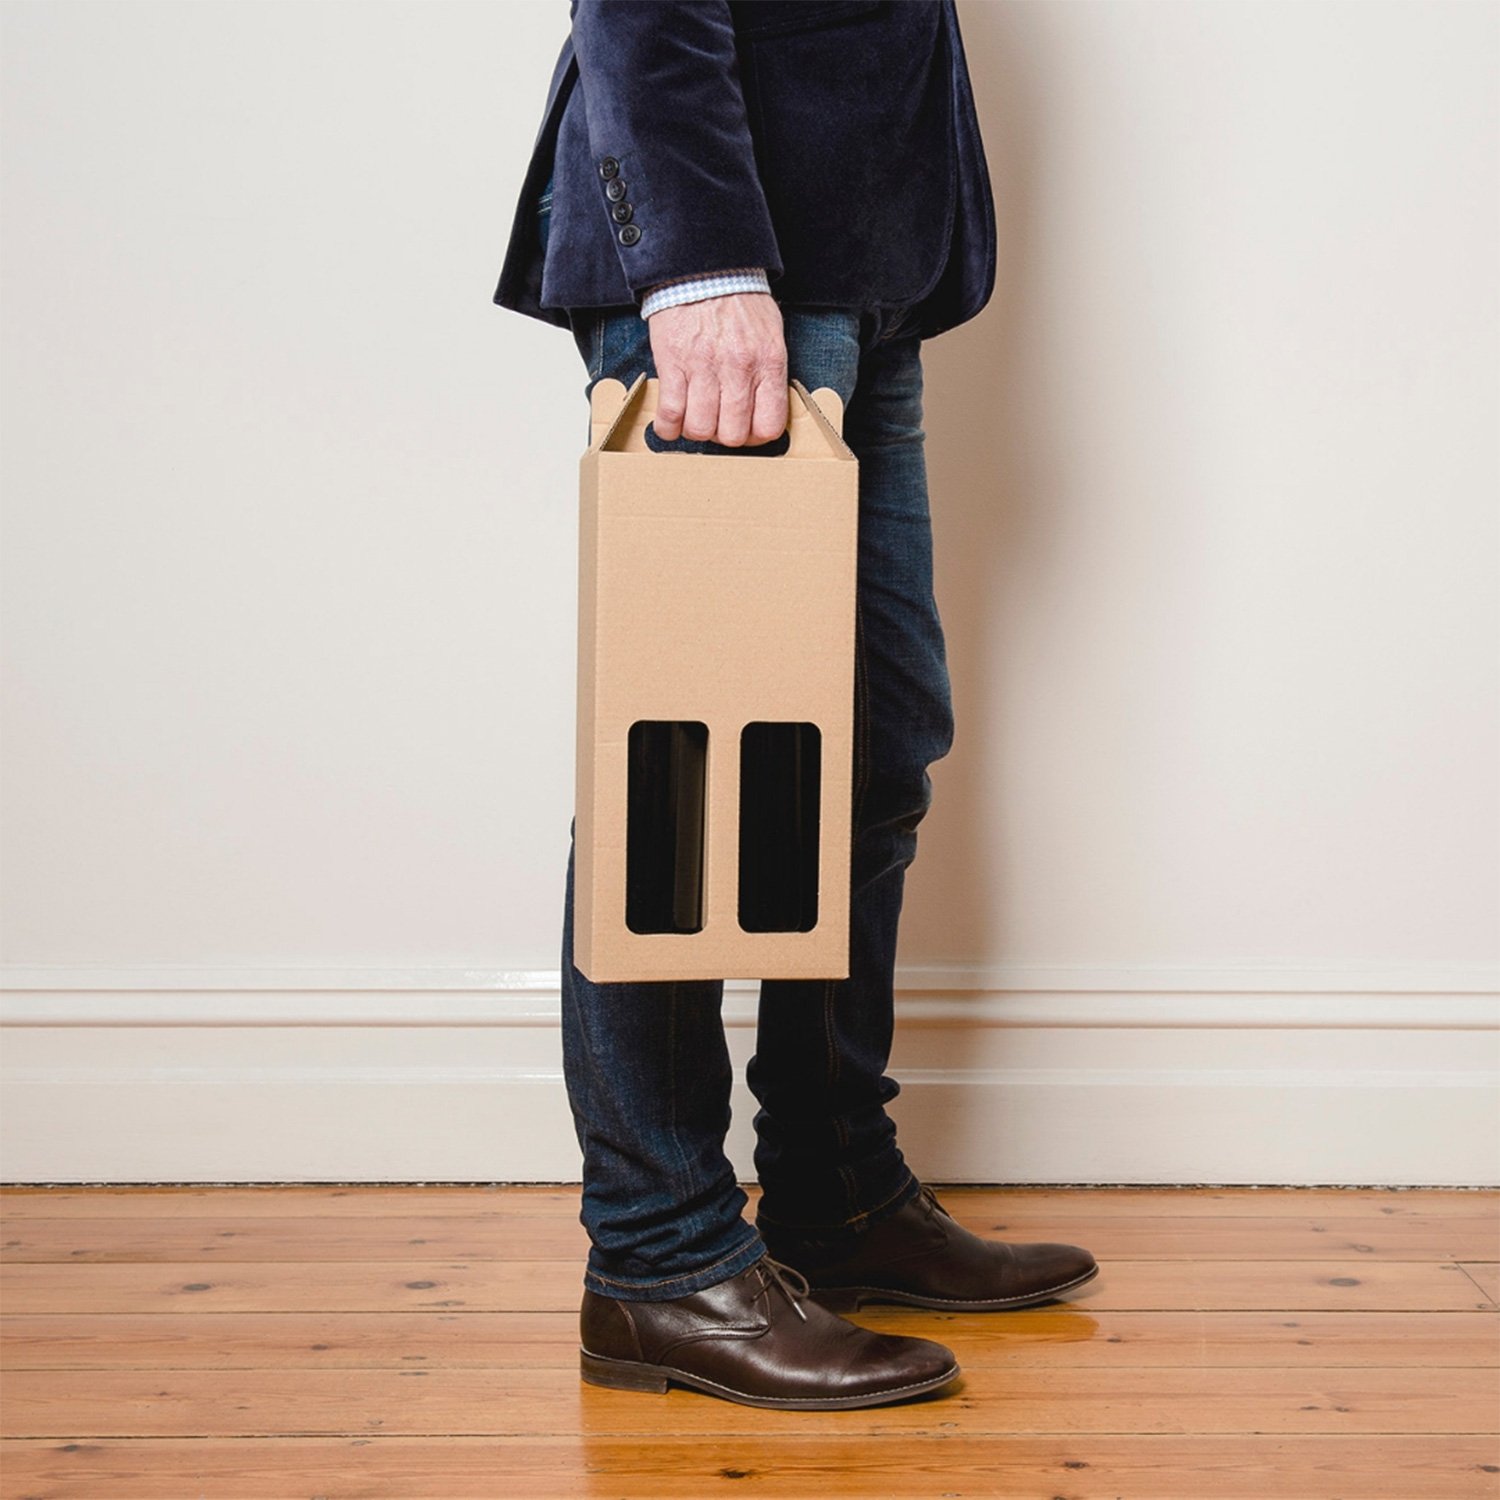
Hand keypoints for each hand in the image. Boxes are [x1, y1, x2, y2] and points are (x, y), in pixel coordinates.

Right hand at [647, 292, 787, 446]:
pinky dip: (668, 427)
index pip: (769, 426)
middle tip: (717, 423)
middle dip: (724, 436)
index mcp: (768, 362)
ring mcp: (704, 367)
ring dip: (695, 431)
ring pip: (701, 428)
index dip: (756, 438)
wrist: (704, 268)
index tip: (746, 431)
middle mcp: (739, 369)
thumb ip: (769, 372)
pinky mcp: (673, 363)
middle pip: (732, 434)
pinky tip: (670, 423)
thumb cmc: (738, 302)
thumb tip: (764, 409)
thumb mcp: (770, 334)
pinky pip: (670, 414)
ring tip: (693, 419)